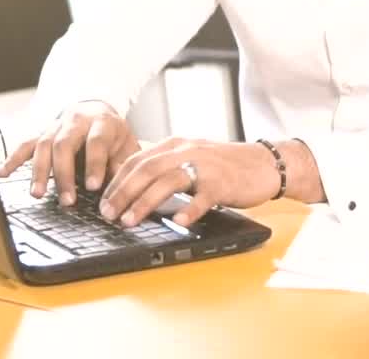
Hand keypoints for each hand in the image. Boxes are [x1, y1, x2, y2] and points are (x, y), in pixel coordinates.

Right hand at [0, 100, 139, 205]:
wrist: (98, 110)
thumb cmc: (113, 134)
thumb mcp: (127, 146)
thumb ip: (123, 166)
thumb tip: (123, 191)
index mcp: (101, 122)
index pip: (96, 142)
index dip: (93, 164)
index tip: (92, 187)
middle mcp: (76, 121)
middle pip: (64, 144)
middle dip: (63, 174)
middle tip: (66, 200)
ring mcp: (56, 125)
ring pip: (43, 145)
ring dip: (38, 171)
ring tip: (37, 194)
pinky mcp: (41, 133)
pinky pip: (25, 144)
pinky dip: (13, 158)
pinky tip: (2, 173)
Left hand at [97, 137, 284, 226]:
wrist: (266, 163)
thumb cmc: (228, 165)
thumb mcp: (193, 158)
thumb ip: (168, 167)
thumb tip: (135, 187)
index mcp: (177, 145)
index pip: (138, 159)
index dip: (117, 180)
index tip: (103, 201)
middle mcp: (188, 151)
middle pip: (147, 169)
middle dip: (123, 193)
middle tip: (107, 214)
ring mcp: (206, 167)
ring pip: (168, 181)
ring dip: (145, 202)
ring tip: (129, 221)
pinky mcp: (223, 183)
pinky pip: (202, 198)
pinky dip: (188, 210)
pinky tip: (177, 222)